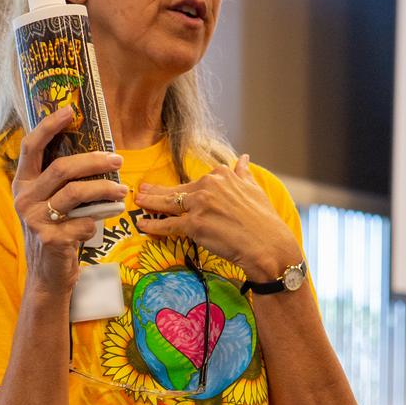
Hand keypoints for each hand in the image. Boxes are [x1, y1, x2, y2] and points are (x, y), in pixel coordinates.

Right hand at [13, 106, 126, 294]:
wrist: (48, 275)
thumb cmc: (55, 231)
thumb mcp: (49, 202)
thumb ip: (61, 180)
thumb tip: (93, 151)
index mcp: (22, 184)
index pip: (31, 147)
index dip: (49, 126)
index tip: (69, 110)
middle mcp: (24, 199)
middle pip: (63, 168)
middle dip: (95, 161)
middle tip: (117, 160)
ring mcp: (35, 220)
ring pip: (76, 193)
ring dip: (105, 190)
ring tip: (122, 190)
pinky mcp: (51, 240)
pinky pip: (84, 223)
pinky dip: (99, 221)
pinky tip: (104, 222)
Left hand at [136, 154, 301, 281]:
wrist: (267, 245)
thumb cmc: (264, 221)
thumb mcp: (254, 190)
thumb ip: (242, 174)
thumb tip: (243, 159)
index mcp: (222, 175)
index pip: (194, 182)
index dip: (180, 188)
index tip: (169, 188)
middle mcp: (209, 186)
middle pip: (177, 190)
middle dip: (156, 191)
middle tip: (142, 190)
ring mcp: (200, 205)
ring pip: (168, 204)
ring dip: (150, 203)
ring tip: (138, 202)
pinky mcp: (194, 225)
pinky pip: (168, 224)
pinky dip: (153, 225)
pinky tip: (142, 225)